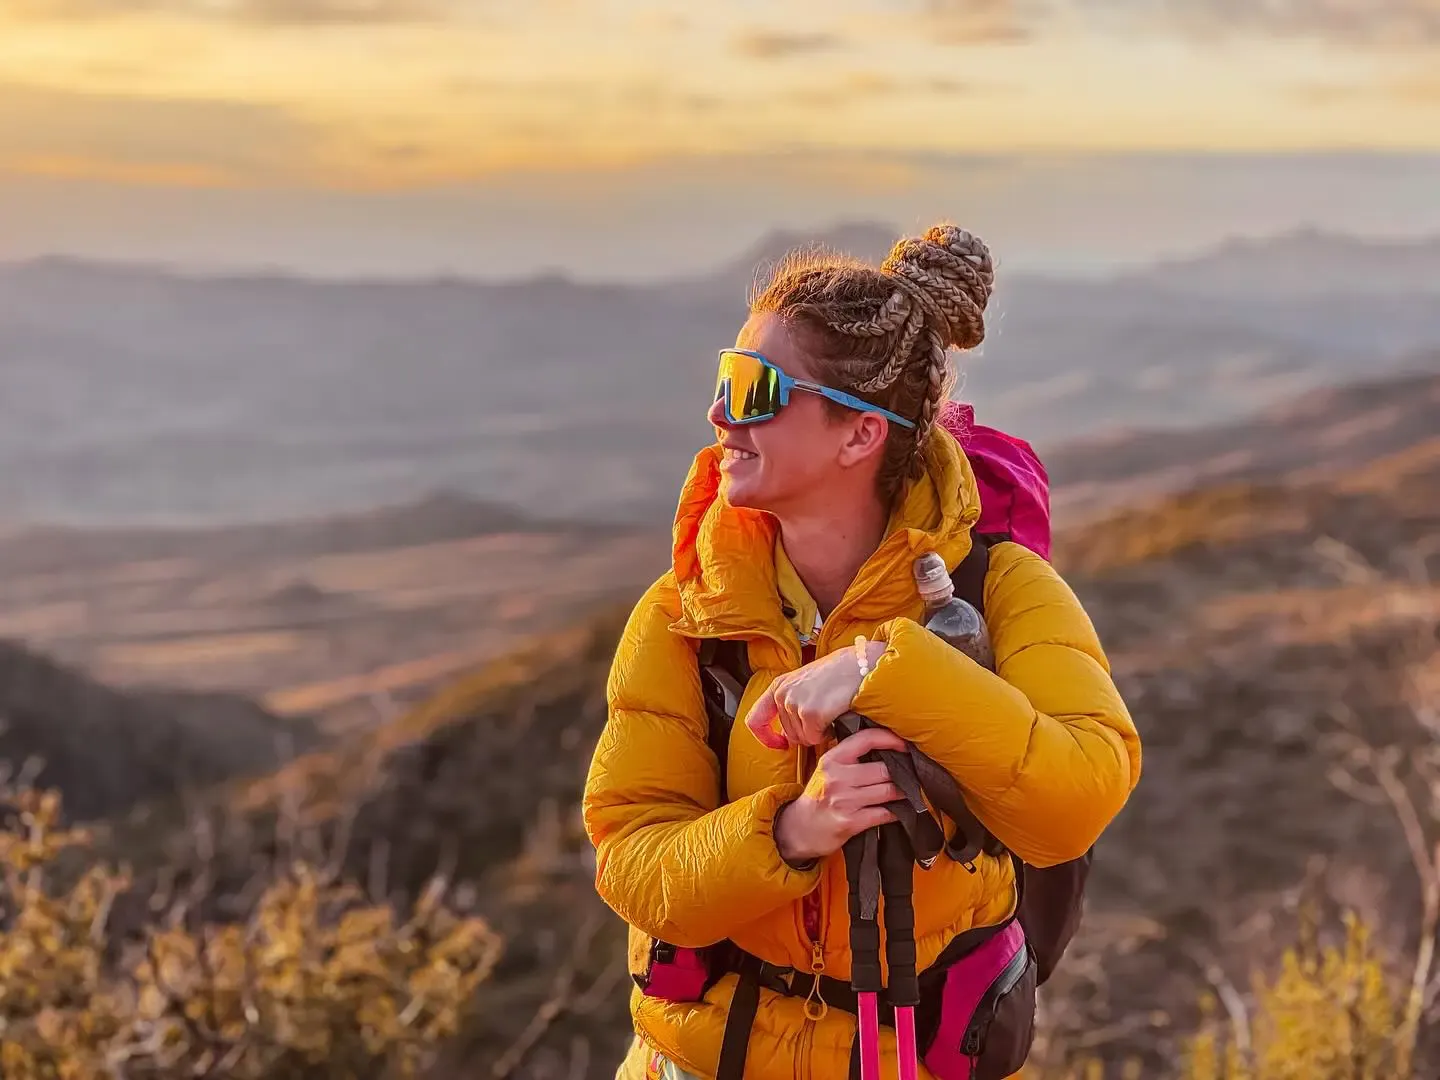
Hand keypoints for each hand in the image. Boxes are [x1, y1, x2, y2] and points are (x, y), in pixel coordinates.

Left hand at [746, 640, 887, 749]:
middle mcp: (782, 694)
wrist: (860, 664)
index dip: (765, 737)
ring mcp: (795, 703)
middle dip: (808, 733)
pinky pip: (816, 739)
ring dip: (819, 732)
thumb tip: (788, 734)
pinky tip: (835, 715)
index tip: (779, 744)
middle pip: (789, 735)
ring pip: (803, 739)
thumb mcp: (806, 684)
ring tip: (831, 711)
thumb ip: (792, 703)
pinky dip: (828, 733)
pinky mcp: (810, 713)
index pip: (755, 720)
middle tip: (825, 716)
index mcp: (779, 686)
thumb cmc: (839, 673)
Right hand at [774, 727, 907, 863]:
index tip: (904, 745)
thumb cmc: (819, 797)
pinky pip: (884, 813)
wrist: (800, 828)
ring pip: (888, 791)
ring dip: (902, 792)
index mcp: (832, 759)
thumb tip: (886, 748)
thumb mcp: (827, 770)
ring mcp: (844, 800)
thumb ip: (850, 757)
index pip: (866, 739)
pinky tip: (898, 810)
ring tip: (906, 791)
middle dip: (900, 773)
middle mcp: (837, 777)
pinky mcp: (850, 821)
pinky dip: (896, 812)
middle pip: (883, 769)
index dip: (890, 739)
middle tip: (909, 775)